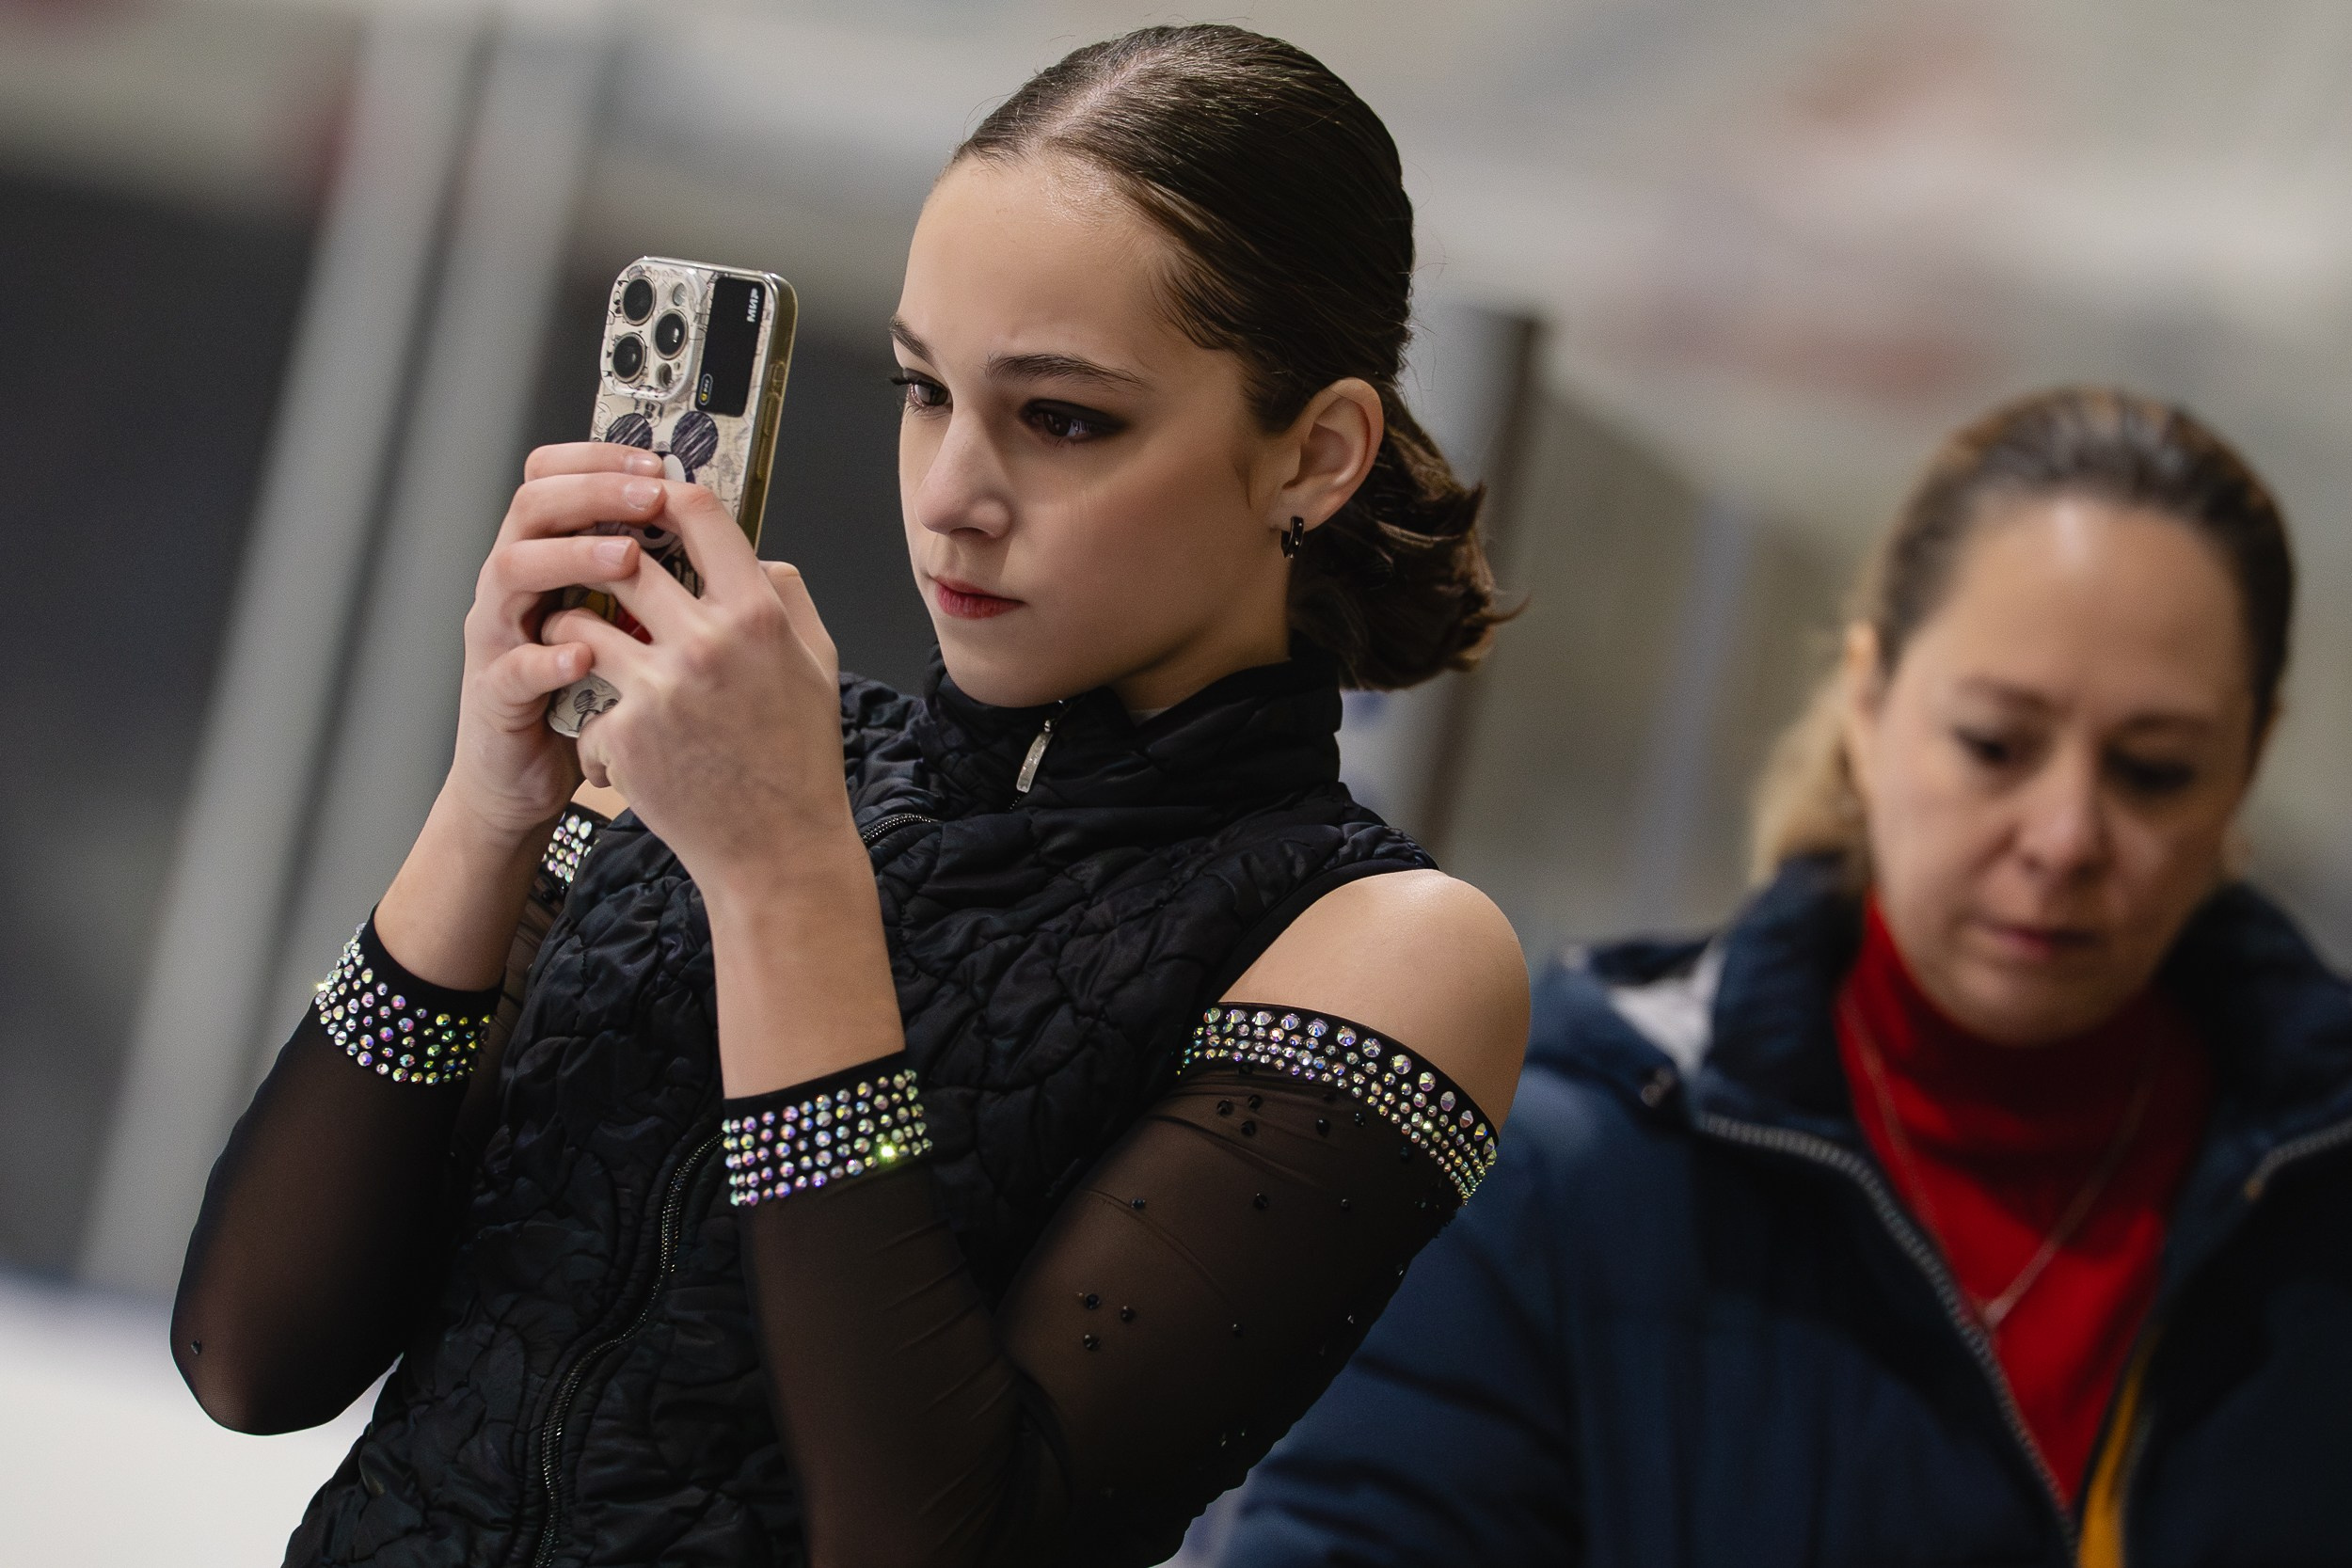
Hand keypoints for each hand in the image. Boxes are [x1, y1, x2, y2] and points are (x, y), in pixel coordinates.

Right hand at [442, 442, 667, 843]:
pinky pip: (513, 665)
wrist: (531, 777)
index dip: (600, 462)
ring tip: (623, 558)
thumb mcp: (626, 625)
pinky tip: (584, 655)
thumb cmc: (589, 696)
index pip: (557, 479)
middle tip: (649, 497)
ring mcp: (500, 634)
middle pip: (533, 506)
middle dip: (593, 493)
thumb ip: (654, 580)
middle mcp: (518, 584)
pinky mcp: (495, 692)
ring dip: (570, 556)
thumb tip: (722, 540)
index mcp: (552, 558)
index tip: (657, 463)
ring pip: (511, 569)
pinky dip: (548, 656)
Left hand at [542, 478, 847, 903]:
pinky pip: (585, 696)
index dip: (662, 495)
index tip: (648, 500)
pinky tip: (620, 745)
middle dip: (606, 562)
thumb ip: (787, 598)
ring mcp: (659, 687)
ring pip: (580, 621)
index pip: (697, 513)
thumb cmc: (798, 760)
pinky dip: (595, 717)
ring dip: (578, 630)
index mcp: (758, 615)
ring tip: (590, 653)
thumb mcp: (817, 665)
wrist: (777, 851)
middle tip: (601, 571)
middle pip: (623, 557)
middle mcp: (707, 642)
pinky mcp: (625, 733)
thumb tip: (755, 556)